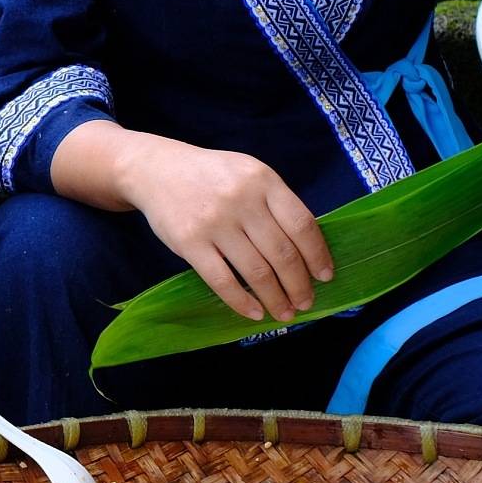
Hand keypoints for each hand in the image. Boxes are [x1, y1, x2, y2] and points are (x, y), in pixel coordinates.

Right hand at [111, 135, 332, 323]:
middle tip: (306, 302)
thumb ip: (274, 203)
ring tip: (284, 312)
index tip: (325, 276)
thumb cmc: (210, 175)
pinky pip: (222, 280)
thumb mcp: (248, 173)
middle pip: (282, 252)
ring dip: (275, 298)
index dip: (317, 255)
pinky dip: (242, 301)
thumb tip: (306, 249)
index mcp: (263, 180)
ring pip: (256, 271)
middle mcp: (241, 200)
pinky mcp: (189, 243)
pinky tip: (254, 313)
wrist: (156, 170)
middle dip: (299, 284)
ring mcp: (214, 222)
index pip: (301, 224)